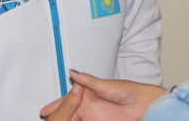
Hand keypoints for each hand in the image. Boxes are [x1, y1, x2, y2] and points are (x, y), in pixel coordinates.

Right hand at [40, 71, 167, 120]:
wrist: (143, 105)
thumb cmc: (128, 91)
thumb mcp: (105, 85)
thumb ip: (88, 81)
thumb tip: (73, 72)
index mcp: (86, 94)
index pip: (67, 101)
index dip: (55, 106)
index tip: (45, 111)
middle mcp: (88, 106)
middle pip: (68, 113)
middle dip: (59, 116)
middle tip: (50, 120)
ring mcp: (93, 117)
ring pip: (75, 120)